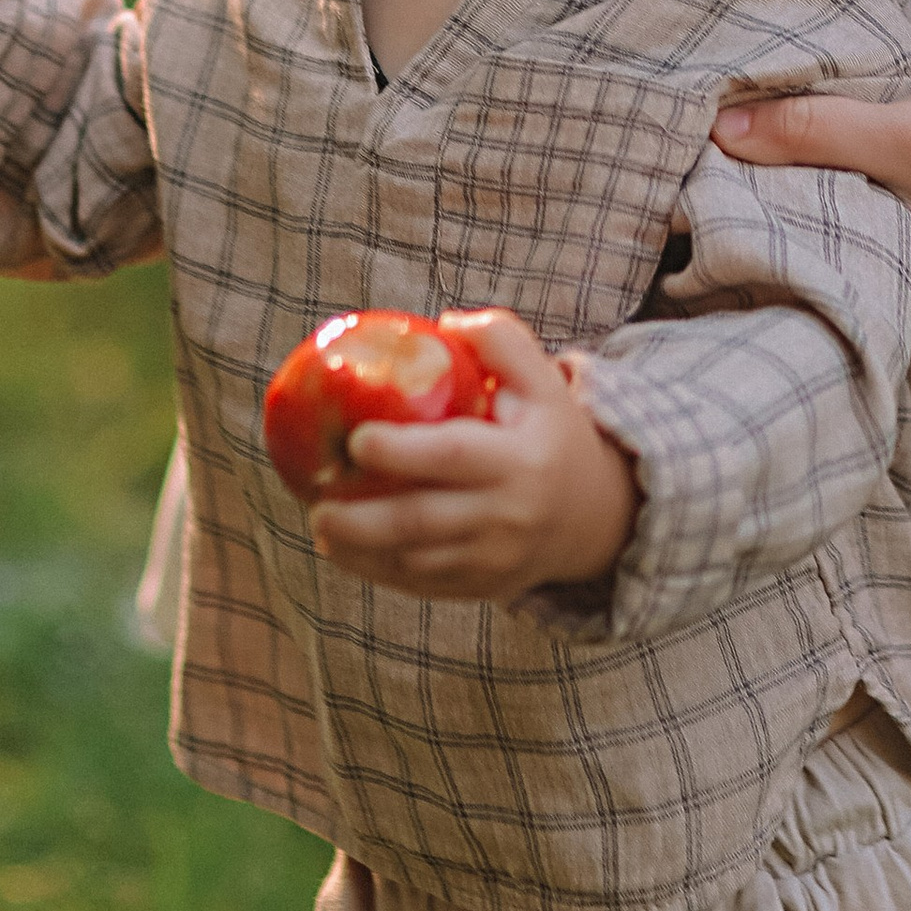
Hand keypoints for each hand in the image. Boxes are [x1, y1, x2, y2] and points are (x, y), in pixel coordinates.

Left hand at [309, 311, 638, 605]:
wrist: (594, 515)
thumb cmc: (550, 433)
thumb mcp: (543, 380)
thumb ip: (501, 340)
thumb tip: (443, 323)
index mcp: (519, 461)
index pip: (452, 457)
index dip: (400, 451)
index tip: (356, 439)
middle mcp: (507, 516)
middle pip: (422, 522)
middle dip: (362, 519)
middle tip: (316, 502)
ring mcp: (495, 559)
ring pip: (415, 562)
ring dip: (360, 550)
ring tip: (321, 524)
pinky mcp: (483, 587)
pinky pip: (422, 584)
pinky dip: (379, 572)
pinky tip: (343, 551)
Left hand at [714, 40, 910, 343]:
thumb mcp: (897, 135)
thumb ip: (811, 134)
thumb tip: (722, 132)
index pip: (831, 321)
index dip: (769, 294)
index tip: (707, 267)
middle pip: (829, 284)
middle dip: (772, 253)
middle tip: (700, 229)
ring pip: (836, 245)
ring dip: (792, 217)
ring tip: (721, 199)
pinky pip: (850, 218)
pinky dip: (818, 196)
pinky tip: (771, 174)